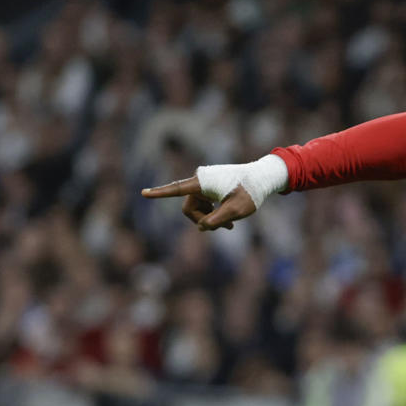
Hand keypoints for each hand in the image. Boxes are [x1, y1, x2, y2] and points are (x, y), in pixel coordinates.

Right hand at [142, 174, 256, 230]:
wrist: (262, 178)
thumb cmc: (250, 192)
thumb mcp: (237, 210)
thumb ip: (217, 220)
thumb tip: (200, 227)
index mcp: (202, 183)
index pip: (176, 189)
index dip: (159, 193)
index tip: (143, 193)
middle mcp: (199, 180)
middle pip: (189, 207)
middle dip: (203, 220)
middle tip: (227, 228)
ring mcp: (204, 182)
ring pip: (197, 207)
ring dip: (210, 218)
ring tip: (230, 226)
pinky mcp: (209, 185)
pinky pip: (203, 203)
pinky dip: (213, 212)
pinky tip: (228, 221)